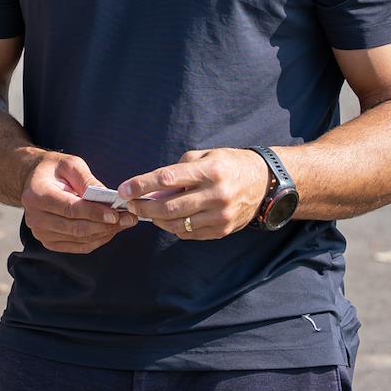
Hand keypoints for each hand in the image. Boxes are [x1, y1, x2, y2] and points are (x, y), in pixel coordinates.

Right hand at [20, 152, 137, 253]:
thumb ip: (86, 180)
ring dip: (104, 233)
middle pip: (76, 227)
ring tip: (124, 223)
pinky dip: (97, 240)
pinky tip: (111, 230)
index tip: (115, 213)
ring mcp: (41, 233)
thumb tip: (105, 197)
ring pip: (79, 239)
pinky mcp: (49, 242)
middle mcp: (35, 217)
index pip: (70, 209)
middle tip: (128, 218)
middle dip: (105, 225)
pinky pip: (78, 246)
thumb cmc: (54, 169)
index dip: (94, 213)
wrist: (35, 181)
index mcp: (37, 195)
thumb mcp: (70, 164)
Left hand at [116, 148, 272, 239]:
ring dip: (156, 219)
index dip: (142, 184)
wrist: (264, 183)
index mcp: (210, 171)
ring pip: (177, 224)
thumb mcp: (206, 156)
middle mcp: (216, 195)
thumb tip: (152, 188)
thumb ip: (178, 170)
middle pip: (169, 206)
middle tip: (131, 203)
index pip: (167, 179)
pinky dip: (173, 227)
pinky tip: (167, 219)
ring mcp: (220, 216)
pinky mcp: (222, 231)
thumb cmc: (230, 164)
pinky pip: (189, 234)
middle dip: (144, 206)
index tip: (125, 189)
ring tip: (147, 211)